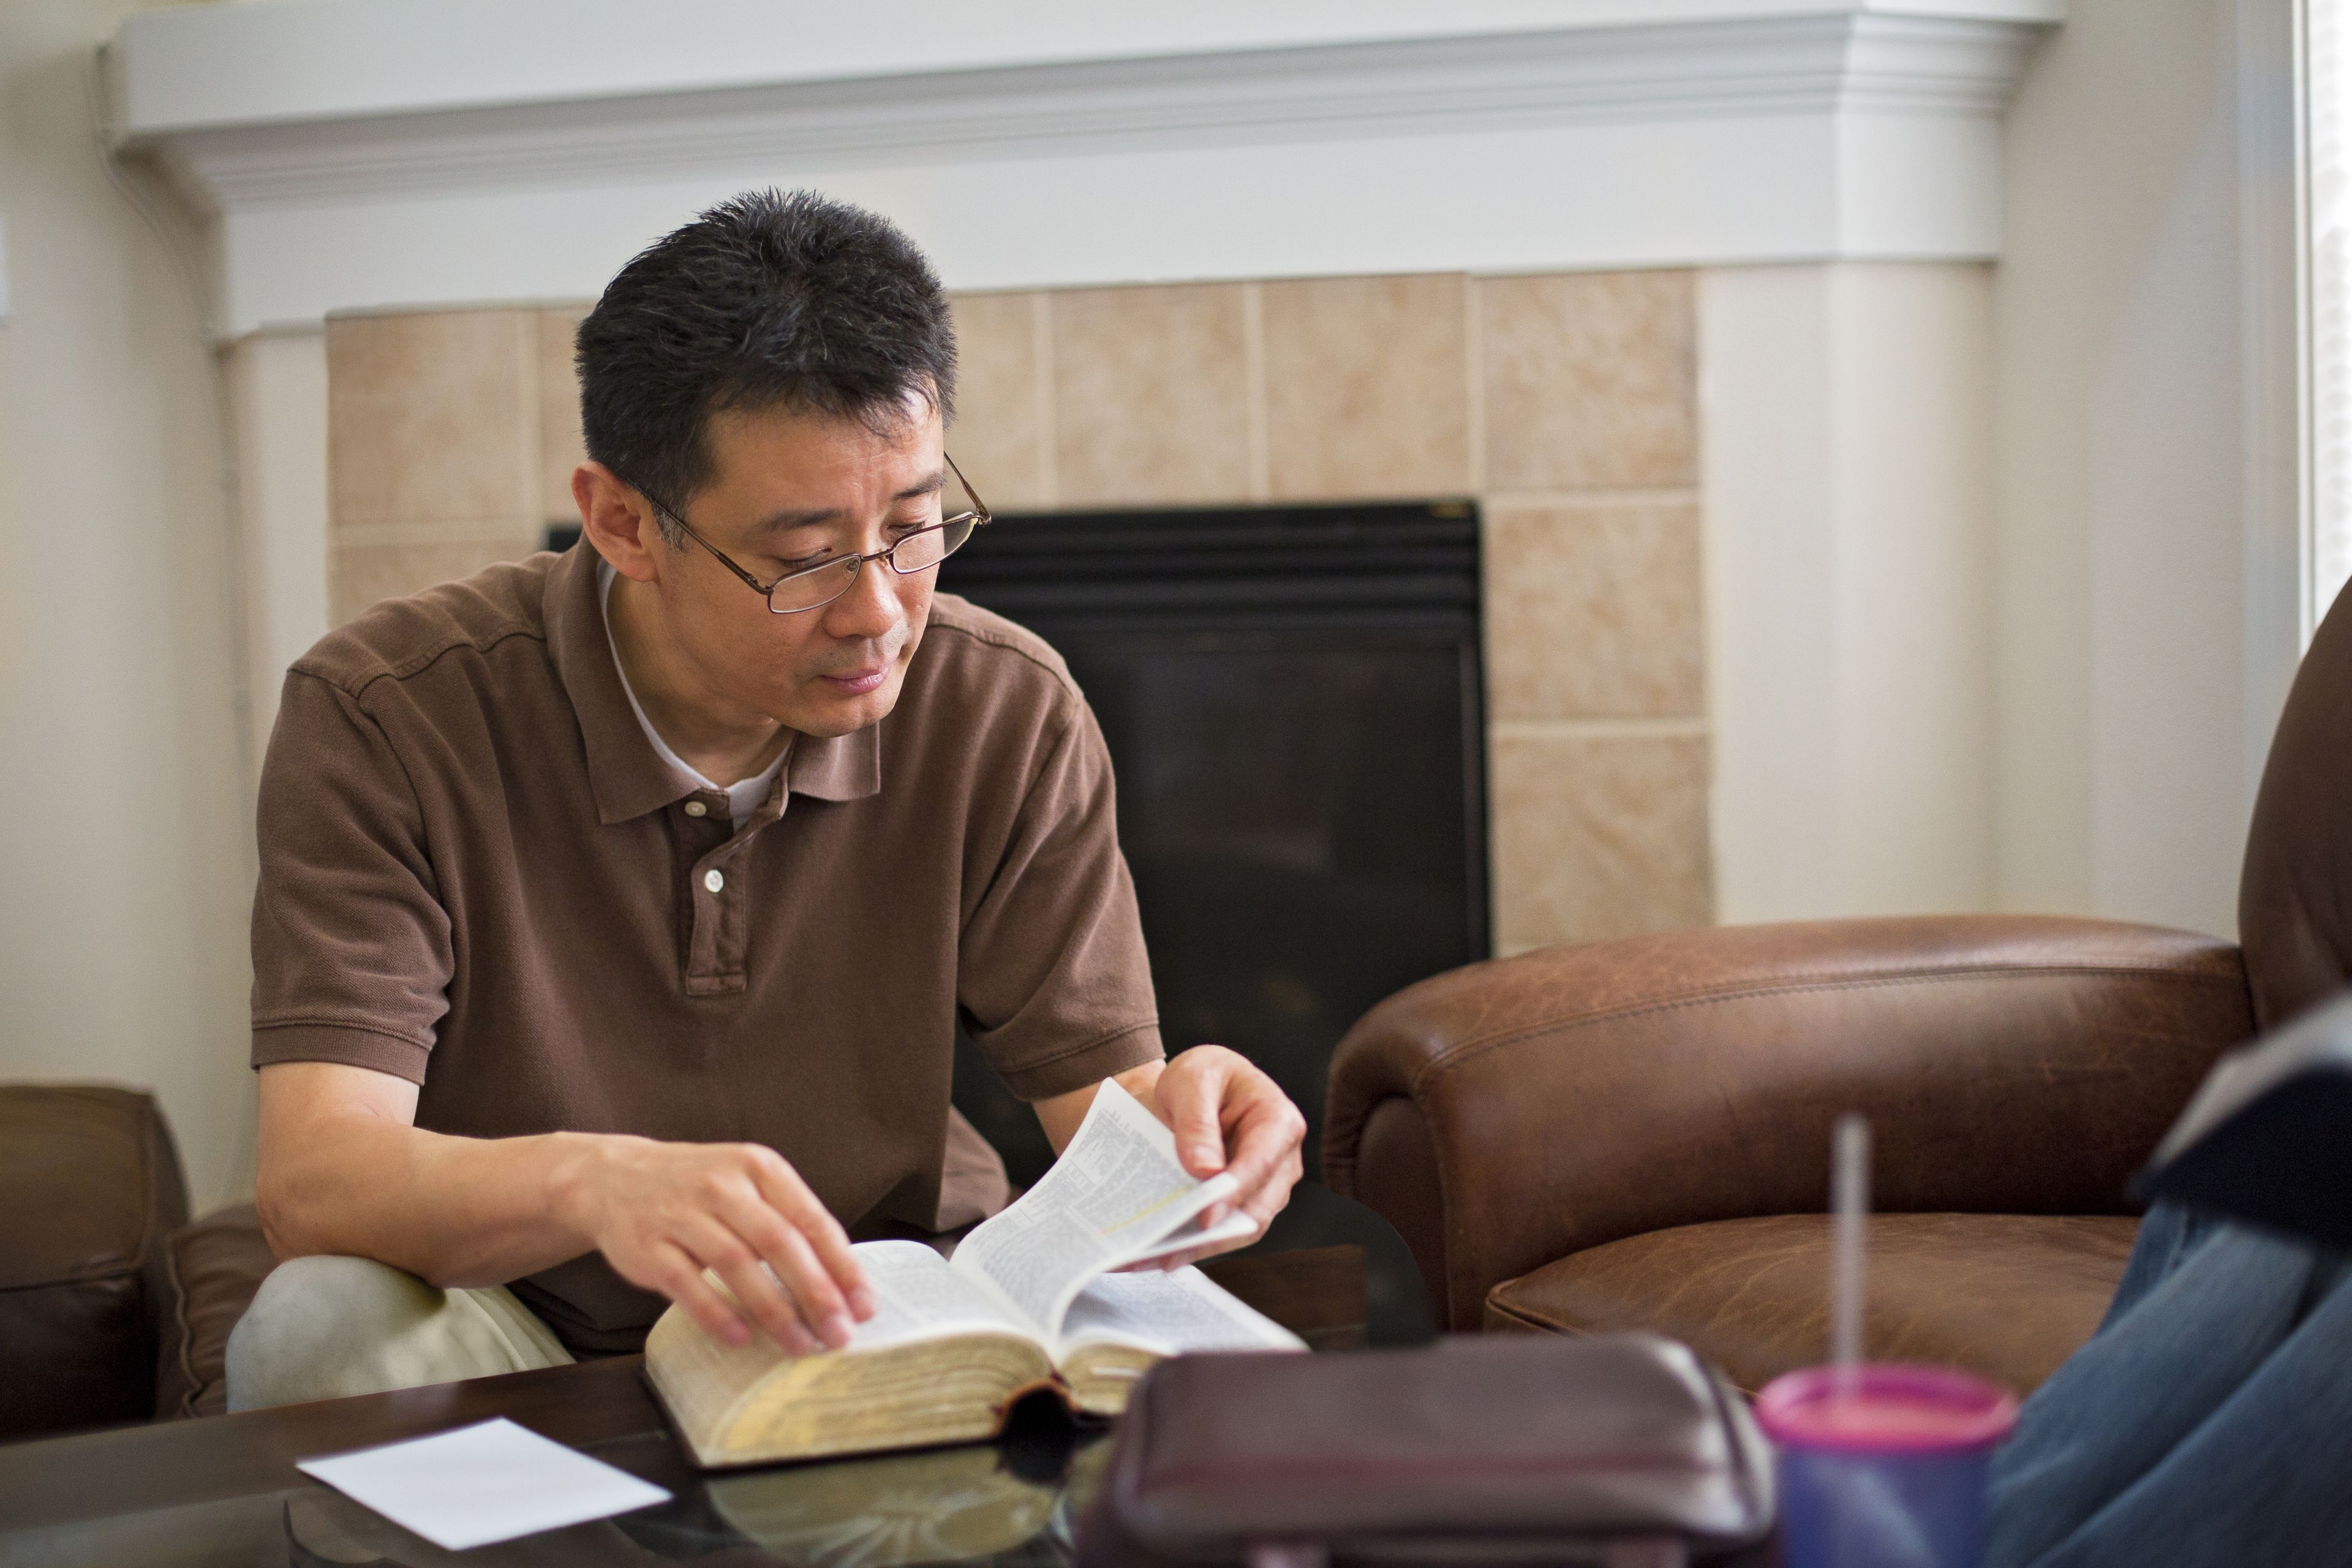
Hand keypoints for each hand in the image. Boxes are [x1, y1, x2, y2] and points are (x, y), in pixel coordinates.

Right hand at [555, 1135, 875, 1353]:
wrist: (613, 1178)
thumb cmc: (698, 1189)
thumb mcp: (747, 1183)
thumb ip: (787, 1221)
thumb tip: (839, 1283)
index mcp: (759, 1168)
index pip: (811, 1220)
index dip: (841, 1266)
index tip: (864, 1305)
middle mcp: (723, 1185)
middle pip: (780, 1243)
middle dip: (815, 1293)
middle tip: (840, 1334)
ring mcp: (681, 1214)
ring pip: (737, 1264)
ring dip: (773, 1311)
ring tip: (801, 1345)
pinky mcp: (647, 1245)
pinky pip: (686, 1284)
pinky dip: (717, 1314)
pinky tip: (741, 1338)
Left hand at [1138, 1045, 1306, 1269]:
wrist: (1195, 1089)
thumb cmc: (1203, 1078)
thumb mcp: (1192, 1080)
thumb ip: (1197, 1123)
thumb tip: (1205, 1170)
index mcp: (1278, 1119)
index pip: (1260, 1163)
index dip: (1234, 1193)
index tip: (1205, 1217)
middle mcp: (1282, 1159)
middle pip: (1255, 1208)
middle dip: (1213, 1233)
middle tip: (1168, 1248)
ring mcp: (1266, 1186)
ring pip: (1240, 1229)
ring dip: (1199, 1247)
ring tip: (1153, 1256)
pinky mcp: (1244, 1204)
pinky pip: (1224, 1232)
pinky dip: (1194, 1245)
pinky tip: (1159, 1253)